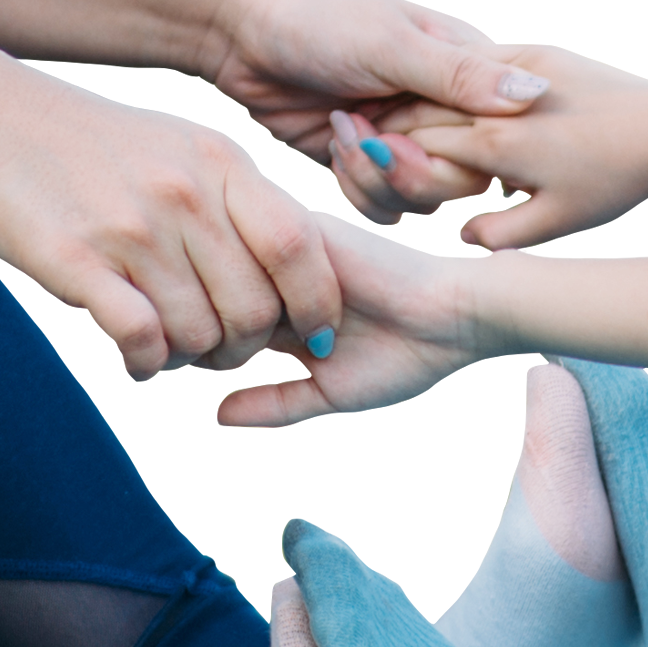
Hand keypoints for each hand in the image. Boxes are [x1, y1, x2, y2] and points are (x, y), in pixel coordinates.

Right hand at [0, 75, 354, 380]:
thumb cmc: (89, 146)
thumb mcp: (178, 146)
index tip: (311, 334)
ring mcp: (132, 229)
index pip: (300, 247)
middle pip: (253, 307)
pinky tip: (134, 351)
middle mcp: (184, 195)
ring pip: (198, 334)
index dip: (317, 304)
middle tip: (222, 352)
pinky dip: (146, 363)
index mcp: (218, 164)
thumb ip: (235, 198)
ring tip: (171, 345)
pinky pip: (141, 340)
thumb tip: (291, 263)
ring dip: (191, 358)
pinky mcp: (77, 262)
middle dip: (246, 348)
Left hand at [176, 200, 488, 425]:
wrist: (454, 315)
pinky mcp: (302, 229)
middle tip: (198, 348)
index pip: (220, 321)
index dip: (201, 346)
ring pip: (225, 268)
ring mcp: (289, 252)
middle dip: (201, 323)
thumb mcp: (328, 393)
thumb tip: (216, 417)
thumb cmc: (404, 356)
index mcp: (285, 311)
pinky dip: (243, 277)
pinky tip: (253, 307)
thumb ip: (275, 404)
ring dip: (218, 301)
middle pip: (213, 292)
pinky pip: (250, 244)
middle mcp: (282, 278)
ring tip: (232, 332)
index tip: (193, 364)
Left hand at [201, 0, 550, 226]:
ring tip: (345, 136)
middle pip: (466, 186)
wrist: (237, 35)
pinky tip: (332, 151)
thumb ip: (461, 77)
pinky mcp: (365, 172)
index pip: (499, 141)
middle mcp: (442, 116)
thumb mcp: (391, 45)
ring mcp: (404, 147)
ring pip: (425, 207)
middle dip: (415, 174)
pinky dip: (358, 194)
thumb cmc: (318, 21)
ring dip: (381, 184)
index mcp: (465, 75)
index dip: (461, 151)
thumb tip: (539, 94)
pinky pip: (384, 213)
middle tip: (372, 141)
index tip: (411, 131)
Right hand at [378, 48, 647, 250]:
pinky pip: (483, 58)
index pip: (412, 145)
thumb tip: (455, 239)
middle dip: (387, 123)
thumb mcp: (555, 227)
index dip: (380, 156)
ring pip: (448, 77)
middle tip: (359, 134)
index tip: (358, 164)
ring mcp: (525, 65)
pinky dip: (457, 76)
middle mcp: (501, 100)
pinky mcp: (548, 52)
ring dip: (419, 93)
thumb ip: (494, 235)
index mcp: (495, 145)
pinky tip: (454, 90)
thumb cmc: (621, 187)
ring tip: (394, 109)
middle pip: (422, 107)